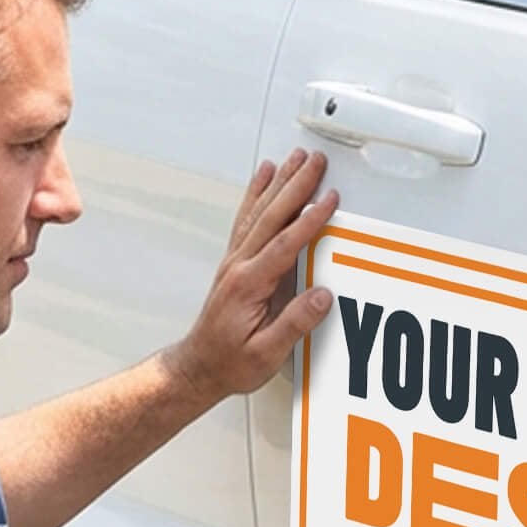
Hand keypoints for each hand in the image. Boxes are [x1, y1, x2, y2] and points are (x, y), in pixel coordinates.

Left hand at [166, 150, 338, 403]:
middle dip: (295, 185)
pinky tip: (264, 177)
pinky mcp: (235, 262)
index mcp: (248, 285)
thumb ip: (294, 323)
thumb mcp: (266, 354)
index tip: (328, 200)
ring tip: (295, 159)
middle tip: (315, 162)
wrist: (199, 366)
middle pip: (271, 216)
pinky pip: (247, 218)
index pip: (284, 244)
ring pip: (259, 212)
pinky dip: (256, 193)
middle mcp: (238, 266)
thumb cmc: (230, 362)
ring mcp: (234, 261)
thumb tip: (321, 296)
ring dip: (279, 183)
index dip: (308, 220)